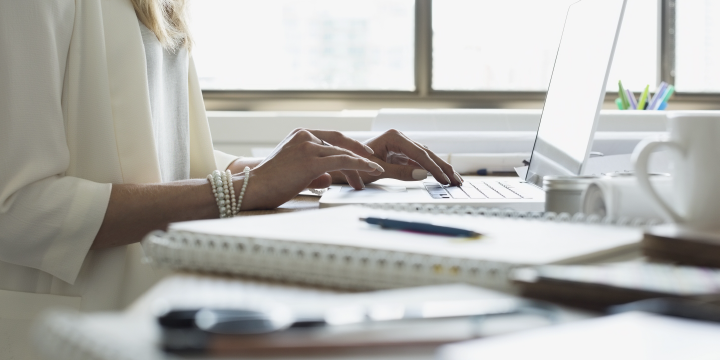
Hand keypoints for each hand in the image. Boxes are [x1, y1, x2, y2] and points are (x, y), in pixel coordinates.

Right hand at [235, 129, 383, 209]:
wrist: (252, 188)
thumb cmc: (270, 184)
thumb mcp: (295, 172)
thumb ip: (314, 172)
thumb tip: (329, 179)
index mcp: (300, 134)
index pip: (332, 138)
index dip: (350, 145)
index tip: (364, 153)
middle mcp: (305, 136)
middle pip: (340, 144)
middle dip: (359, 155)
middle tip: (373, 165)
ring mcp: (308, 146)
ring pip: (343, 153)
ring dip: (361, 165)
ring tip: (374, 174)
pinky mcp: (311, 161)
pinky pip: (342, 161)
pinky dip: (359, 166)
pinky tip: (369, 171)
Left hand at [331, 129, 462, 185]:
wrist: (344, 164)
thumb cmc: (355, 165)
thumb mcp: (377, 171)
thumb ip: (400, 173)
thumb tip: (423, 176)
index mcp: (395, 137)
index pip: (420, 154)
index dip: (434, 168)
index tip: (445, 179)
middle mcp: (401, 138)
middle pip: (427, 154)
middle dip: (444, 168)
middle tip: (458, 181)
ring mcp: (402, 145)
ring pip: (427, 157)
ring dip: (441, 169)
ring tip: (455, 180)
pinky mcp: (402, 154)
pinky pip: (420, 162)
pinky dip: (431, 170)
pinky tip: (442, 178)